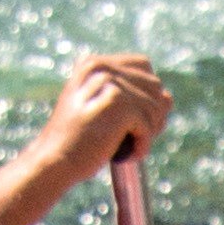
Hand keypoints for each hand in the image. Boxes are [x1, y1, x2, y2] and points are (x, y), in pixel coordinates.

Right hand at [41, 51, 172, 178]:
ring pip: (156, 106)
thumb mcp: (102, 111)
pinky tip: (125, 155)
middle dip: (152, 115)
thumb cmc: (78, 142)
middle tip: (130, 137)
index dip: (147, 94)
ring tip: (125, 146)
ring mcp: (108, 81)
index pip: (144, 66)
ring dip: (147, 133)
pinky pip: (149, 125)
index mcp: (94, 63)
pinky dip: (142, 146)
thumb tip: (169, 98)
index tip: (132, 119)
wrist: (54, 161)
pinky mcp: (115, 101)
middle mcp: (100, 66)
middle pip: (155, 86)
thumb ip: (132, 98)